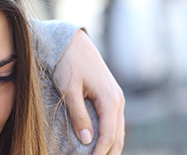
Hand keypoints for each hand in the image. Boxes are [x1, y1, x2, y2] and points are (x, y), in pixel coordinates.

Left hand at [55, 30, 124, 154]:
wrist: (73, 42)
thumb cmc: (68, 63)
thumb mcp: (69, 89)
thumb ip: (78, 115)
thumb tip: (87, 140)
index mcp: (110, 99)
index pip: (109, 135)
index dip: (100, 152)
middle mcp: (117, 100)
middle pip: (118, 135)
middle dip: (108, 152)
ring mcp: (116, 97)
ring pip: (117, 129)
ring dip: (110, 145)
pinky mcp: (110, 95)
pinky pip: (113, 120)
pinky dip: (109, 134)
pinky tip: (99, 142)